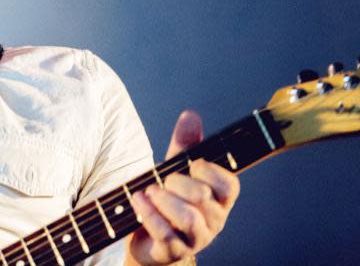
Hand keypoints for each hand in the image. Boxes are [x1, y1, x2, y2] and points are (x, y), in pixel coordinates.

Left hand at [124, 110, 239, 264]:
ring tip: (149, 192)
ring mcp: (196, 240)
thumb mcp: (175, 168)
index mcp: (220, 200)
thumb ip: (185, 144)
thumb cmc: (167, 200)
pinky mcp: (175, 252)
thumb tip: (191, 114)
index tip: (192, 165)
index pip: (229, 184)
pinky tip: (138, 201)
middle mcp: (214, 221)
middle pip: (202, 196)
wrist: (146, 238)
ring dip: (163, 199)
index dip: (209, 170)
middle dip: (176, 182)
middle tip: (162, 180)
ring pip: (188, 217)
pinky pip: (166, 234)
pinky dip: (149, 214)